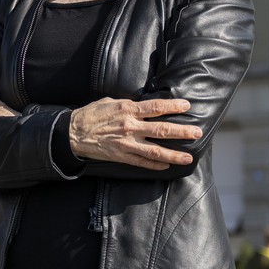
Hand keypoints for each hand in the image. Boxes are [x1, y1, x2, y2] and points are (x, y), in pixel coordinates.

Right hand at [68, 97, 201, 169]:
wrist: (72, 133)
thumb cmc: (91, 115)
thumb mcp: (110, 102)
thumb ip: (128, 105)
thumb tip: (143, 106)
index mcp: (127, 109)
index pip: (156, 107)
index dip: (173, 106)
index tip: (187, 106)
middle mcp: (130, 126)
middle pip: (162, 129)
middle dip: (182, 131)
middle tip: (197, 132)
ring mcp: (126, 143)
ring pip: (155, 150)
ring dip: (174, 154)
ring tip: (188, 157)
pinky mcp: (121, 156)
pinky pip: (142, 162)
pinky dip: (155, 164)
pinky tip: (166, 165)